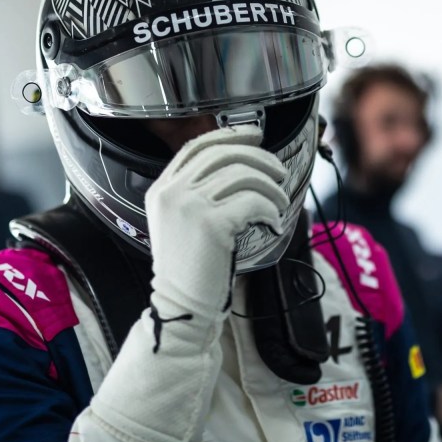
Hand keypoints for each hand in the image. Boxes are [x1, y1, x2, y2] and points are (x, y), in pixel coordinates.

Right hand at [145, 125, 288, 318]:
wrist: (181, 306)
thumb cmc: (190, 269)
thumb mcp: (182, 222)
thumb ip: (199, 193)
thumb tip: (243, 165)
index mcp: (162, 189)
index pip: (198, 146)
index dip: (230, 135)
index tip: (256, 136)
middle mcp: (172, 192)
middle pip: (224, 154)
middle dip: (259, 158)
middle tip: (279, 173)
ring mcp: (189, 206)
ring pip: (244, 175)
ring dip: (270, 189)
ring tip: (280, 205)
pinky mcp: (211, 223)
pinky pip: (253, 201)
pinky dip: (270, 210)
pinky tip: (273, 223)